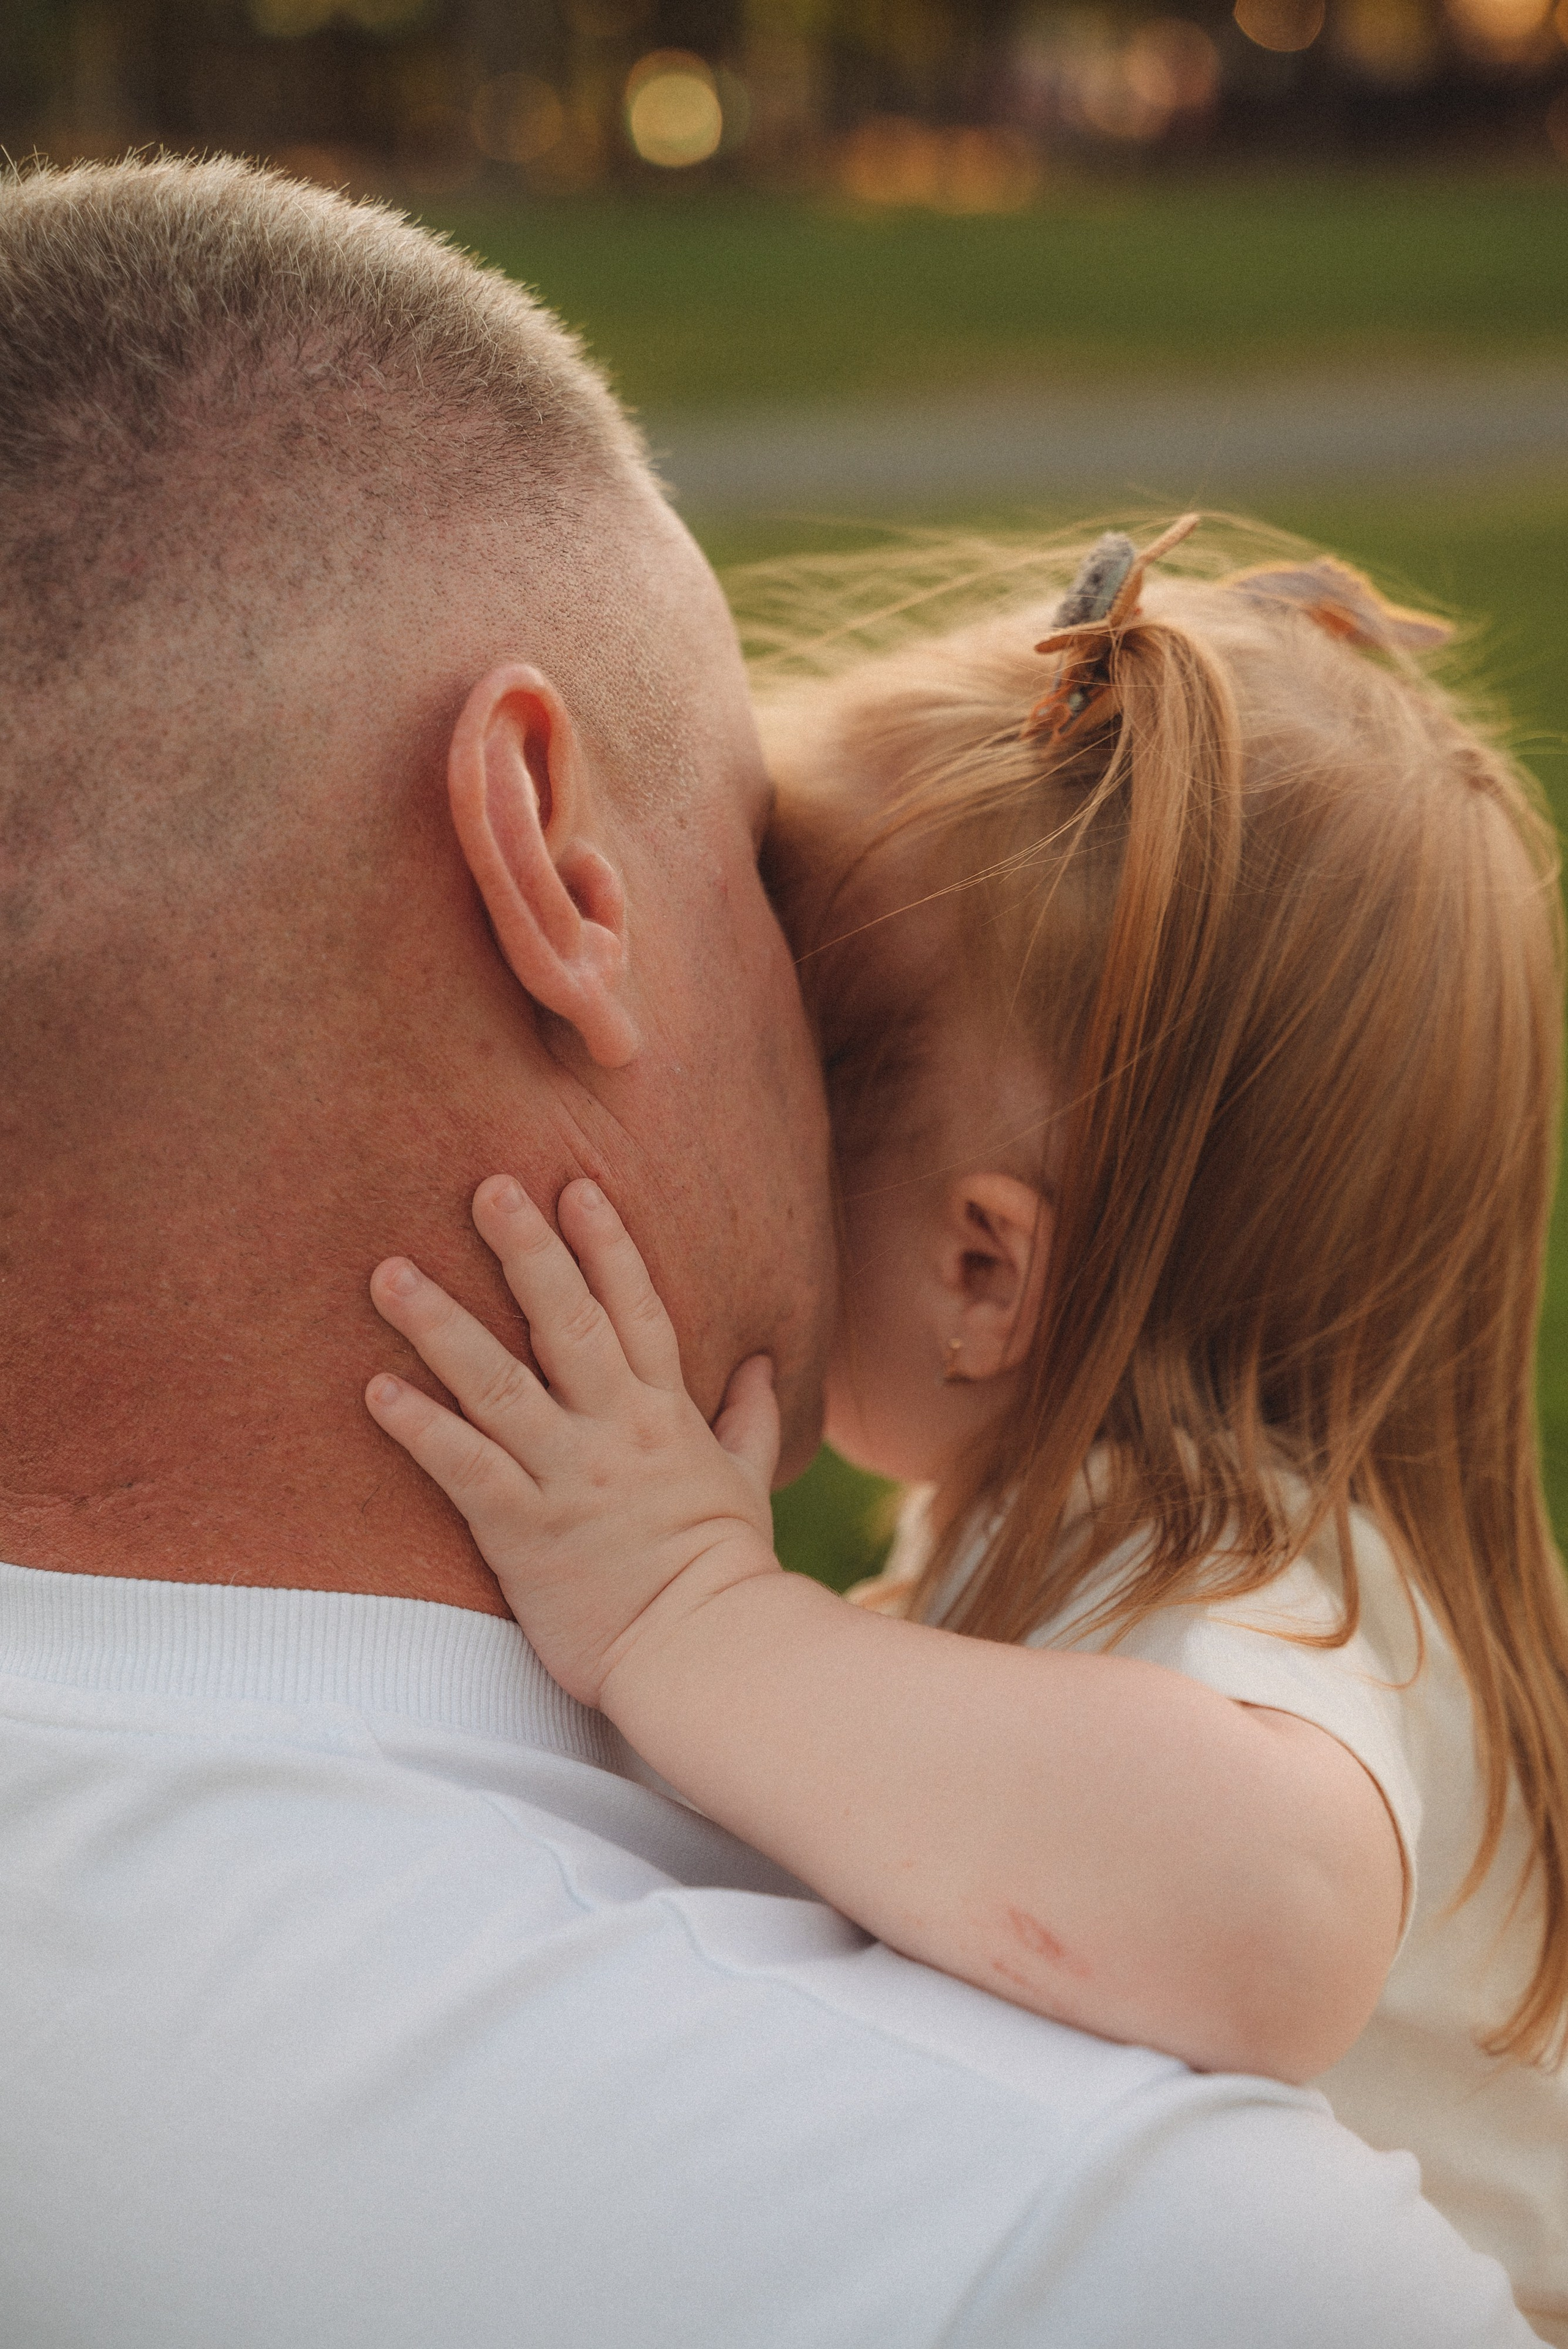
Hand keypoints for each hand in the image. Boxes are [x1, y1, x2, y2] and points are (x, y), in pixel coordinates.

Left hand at [364, 1175, 782, 1710]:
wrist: (710, 1655)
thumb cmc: (725, 1573)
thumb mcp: (744, 1482)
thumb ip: (749, 1418)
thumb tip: (761, 1363)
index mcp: (665, 1414)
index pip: (638, 1309)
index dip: (607, 1244)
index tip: (576, 1187)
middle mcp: (615, 1431)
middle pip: (568, 1321)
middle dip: (527, 1250)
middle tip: (487, 1187)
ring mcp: (569, 1477)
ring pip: (497, 1384)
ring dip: (442, 1325)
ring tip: (391, 1274)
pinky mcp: (525, 1531)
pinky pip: (464, 1468)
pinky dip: (420, 1427)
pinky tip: (376, 1389)